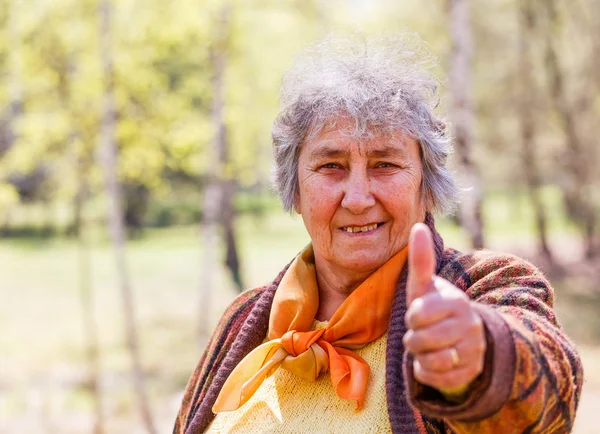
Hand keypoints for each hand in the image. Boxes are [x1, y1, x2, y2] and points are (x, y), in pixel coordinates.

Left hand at [403, 223, 485, 398]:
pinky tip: (435, 362)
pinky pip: (436, 379)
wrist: (463, 339)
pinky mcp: (470, 374)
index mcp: (457, 302)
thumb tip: (418, 226)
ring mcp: (473, 351)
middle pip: (419, 340)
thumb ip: (421, 259)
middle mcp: (469, 326)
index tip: (421, 314)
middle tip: (423, 333)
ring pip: (430, 361)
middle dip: (413, 339)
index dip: (412, 317)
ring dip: (421, 356)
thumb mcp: (425, 286)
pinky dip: (428, 373)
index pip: (417, 315)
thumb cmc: (434, 309)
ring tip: (430, 347)